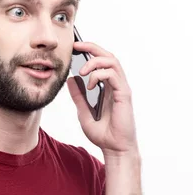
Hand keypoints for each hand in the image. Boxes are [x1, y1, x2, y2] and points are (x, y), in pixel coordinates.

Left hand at [67, 40, 138, 156]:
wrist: (113, 149)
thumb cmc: (103, 133)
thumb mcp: (83, 111)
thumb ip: (78, 96)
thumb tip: (70, 80)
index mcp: (107, 87)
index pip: (101, 61)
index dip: (90, 51)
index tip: (74, 47)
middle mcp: (116, 85)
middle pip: (108, 56)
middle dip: (92, 47)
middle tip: (76, 46)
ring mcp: (121, 88)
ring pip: (112, 62)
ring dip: (94, 62)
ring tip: (81, 71)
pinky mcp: (124, 95)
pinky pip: (113, 76)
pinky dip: (99, 76)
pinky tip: (90, 86)